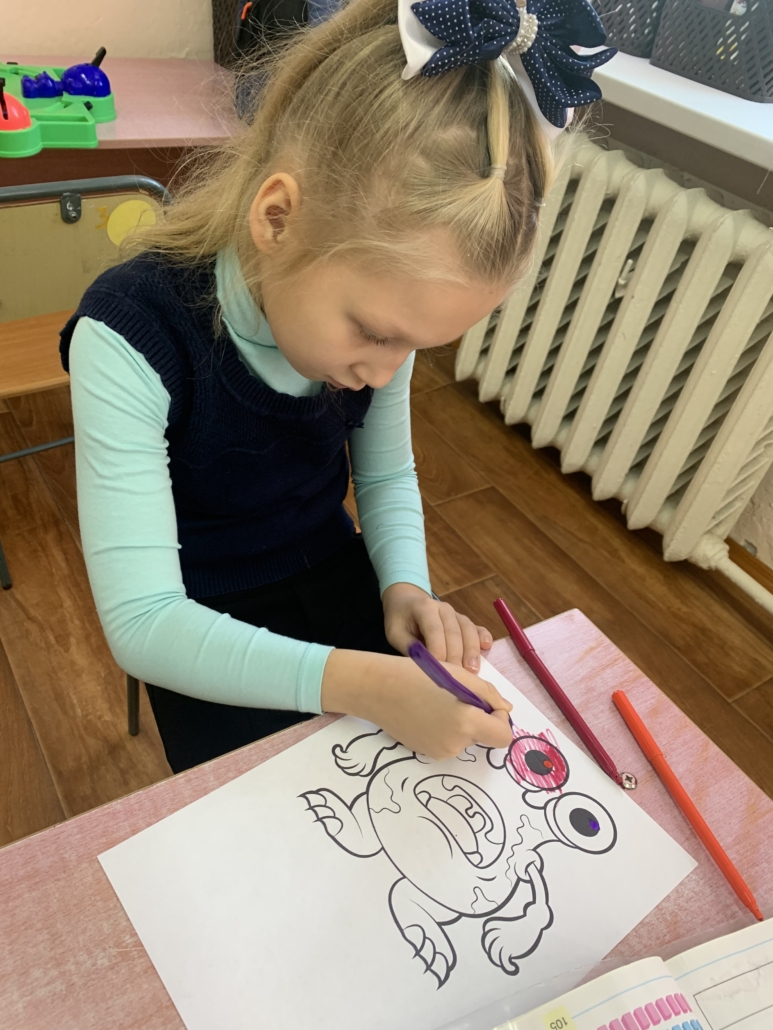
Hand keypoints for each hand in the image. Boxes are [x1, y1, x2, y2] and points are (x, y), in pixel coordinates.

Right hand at [321, 649, 512, 760]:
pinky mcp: (425, 753)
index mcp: (467, 722)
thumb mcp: (459, 675)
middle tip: (455, 695)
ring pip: (464, 738)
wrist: (377, 690)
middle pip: (482, 735)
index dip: (500, 719)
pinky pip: (447, 742)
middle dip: (477, 717)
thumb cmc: (418, 675)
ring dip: (460, 722)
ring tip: (437, 700)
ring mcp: (439, 752)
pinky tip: (426, 712)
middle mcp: (455, 744)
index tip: (486, 703)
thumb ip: (488, 694)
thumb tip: (506, 709)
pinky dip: (445, 728)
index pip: (503, 736)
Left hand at [382, 582, 492, 672]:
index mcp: (424, 608)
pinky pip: (476, 628)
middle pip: (454, 632)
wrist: (406, 600)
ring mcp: (456, 614)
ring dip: (471, 651)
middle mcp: (443, 608)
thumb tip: (425, 666)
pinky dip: (483, 636)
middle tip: (458, 678)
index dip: (438, 650)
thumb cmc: (400, 619)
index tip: (440, 671)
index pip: (435, 630)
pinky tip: (487, 647)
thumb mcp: (395, 633)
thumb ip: (409, 647)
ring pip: (468, 630)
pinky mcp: (463, 621)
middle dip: (457, 656)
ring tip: (473, 671)